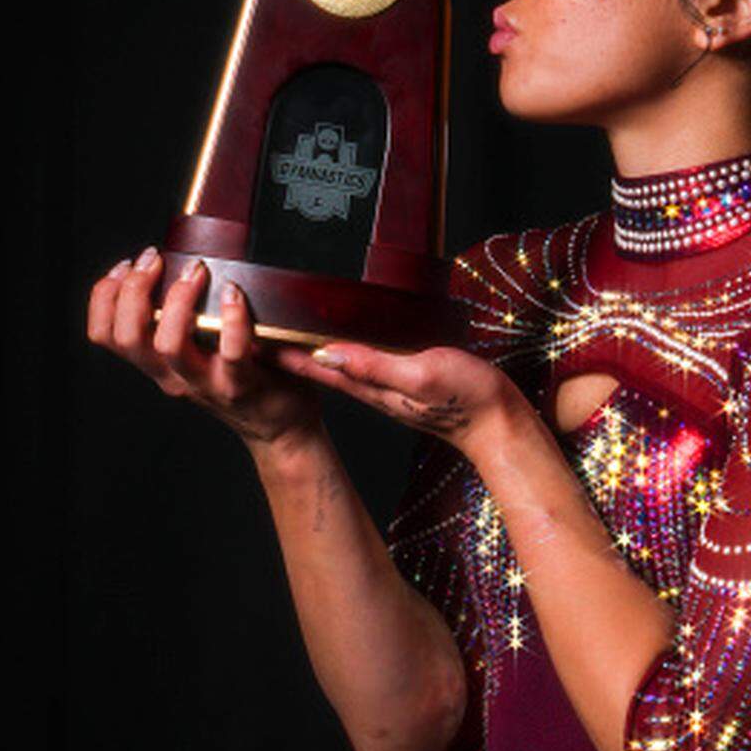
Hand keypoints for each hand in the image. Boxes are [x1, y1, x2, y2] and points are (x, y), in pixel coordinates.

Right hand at [86, 246, 323, 448]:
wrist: (285, 428)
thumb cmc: (247, 376)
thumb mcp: (202, 352)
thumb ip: (185, 321)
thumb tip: (177, 263)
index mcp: (159, 364)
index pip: (105, 334)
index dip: (104, 296)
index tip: (124, 266)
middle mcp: (174, 376)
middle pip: (127, 336)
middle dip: (133, 289)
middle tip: (155, 260)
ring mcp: (206, 383)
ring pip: (169, 346)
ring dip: (178, 300)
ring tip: (196, 271)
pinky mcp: (242, 385)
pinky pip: (231, 352)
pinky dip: (233, 318)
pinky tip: (235, 294)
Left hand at [271, 334, 521, 456]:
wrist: (498, 423)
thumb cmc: (466, 399)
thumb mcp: (421, 373)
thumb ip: (376, 364)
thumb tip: (329, 351)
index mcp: (371, 384)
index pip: (314, 365)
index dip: (283, 350)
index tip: (252, 332)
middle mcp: (373, 386)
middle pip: (318, 363)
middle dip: (286, 348)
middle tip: (256, 327)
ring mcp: (387, 385)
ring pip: (336, 362)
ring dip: (307, 348)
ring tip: (282, 329)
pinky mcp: (404, 380)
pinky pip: (360, 362)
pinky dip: (339, 350)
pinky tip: (337, 341)